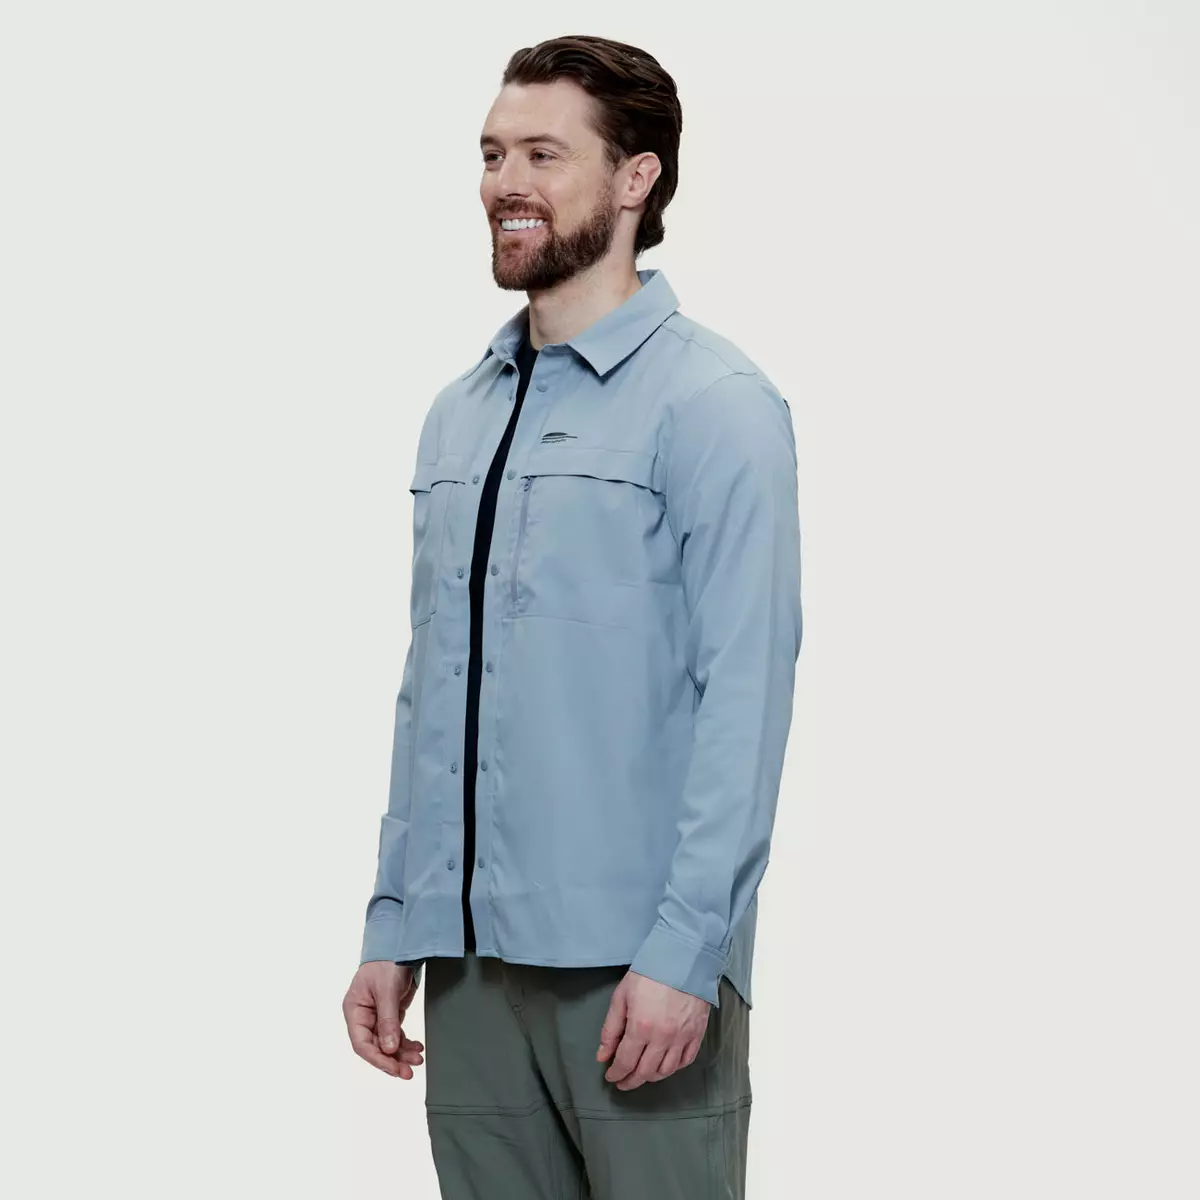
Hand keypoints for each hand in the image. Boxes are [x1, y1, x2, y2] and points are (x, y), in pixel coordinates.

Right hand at [343, 961, 424, 1078]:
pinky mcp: (390, 1014)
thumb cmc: (387, 963)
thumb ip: (388, 1021)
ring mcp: (377, 1016)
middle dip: (392, 1060)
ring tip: (418, 1060)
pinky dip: (406, 1043)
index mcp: (354, 1010)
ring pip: (387, 1043)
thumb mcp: (387, 991)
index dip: (378, 1059)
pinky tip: (417, 1049)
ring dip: (402, 1054)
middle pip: (375, 1047)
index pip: (361, 1043)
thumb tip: (389, 1050)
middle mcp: (363, 1017)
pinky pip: (396, 1035)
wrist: (401, 945)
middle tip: (409, 1072)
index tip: (394, 1068)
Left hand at [595, 969, 711, 1090]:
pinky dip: (673, 1068)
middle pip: (645, 1072)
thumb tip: (602, 1055)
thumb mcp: (622, 996)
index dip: (616, 1073)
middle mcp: (662, 1038)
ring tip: (642, 1074)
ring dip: (651, 1076)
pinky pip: (685, 1061)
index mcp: (640, 1027)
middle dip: (631, 1081)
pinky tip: (664, 1065)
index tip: (611, 1076)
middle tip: (623, 1082)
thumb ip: (611, 1028)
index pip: (625, 1062)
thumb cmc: (650, 973)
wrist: (683, 958)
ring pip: (666, 1071)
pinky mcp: (697, 1033)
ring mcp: (682, 1037)